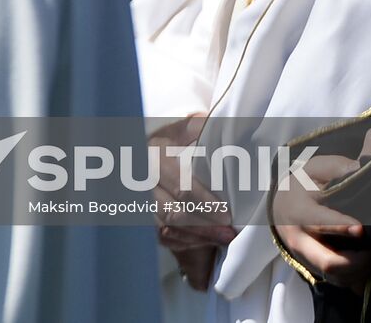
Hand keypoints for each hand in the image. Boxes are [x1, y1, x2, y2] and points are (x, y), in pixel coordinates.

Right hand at [150, 115, 237, 257]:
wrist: (140, 150)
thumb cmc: (171, 140)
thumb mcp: (184, 128)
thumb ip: (203, 128)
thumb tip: (233, 130)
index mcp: (154, 156)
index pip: (181, 188)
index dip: (205, 204)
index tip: (227, 214)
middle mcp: (141, 180)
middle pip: (172, 213)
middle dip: (204, 226)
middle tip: (228, 232)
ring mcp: (136, 200)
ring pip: (165, 229)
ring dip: (195, 238)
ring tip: (221, 239)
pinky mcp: (138, 216)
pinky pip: (160, 236)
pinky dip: (182, 242)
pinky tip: (202, 241)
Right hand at [272, 128, 370, 293]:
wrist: (281, 207)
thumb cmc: (306, 184)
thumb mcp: (319, 169)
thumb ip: (349, 160)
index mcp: (299, 207)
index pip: (317, 219)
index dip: (338, 225)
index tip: (360, 229)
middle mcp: (299, 237)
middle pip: (325, 259)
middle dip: (352, 262)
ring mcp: (307, 257)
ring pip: (335, 275)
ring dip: (362, 269)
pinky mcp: (315, 269)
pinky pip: (340, 283)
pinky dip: (359, 278)